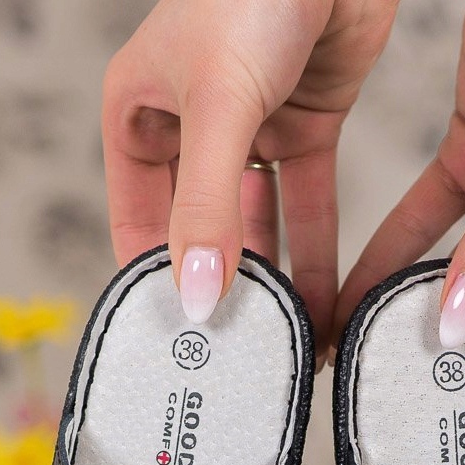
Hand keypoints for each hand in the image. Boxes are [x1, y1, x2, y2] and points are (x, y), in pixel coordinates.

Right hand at [102, 0, 397, 356]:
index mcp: (139, 115)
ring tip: (289, 347)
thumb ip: (208, 206)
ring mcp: (250, 129)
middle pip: (201, 232)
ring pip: (259, 226)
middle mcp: (189, 127)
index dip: (156, 284)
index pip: (137, 222)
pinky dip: (318, 252)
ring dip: (276, 282)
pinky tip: (327, 305)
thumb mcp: (218, 105)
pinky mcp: (306, 125)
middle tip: (242, 360)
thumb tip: (198, 298)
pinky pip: (308, 206)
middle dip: (222, 292)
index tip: (179, 347)